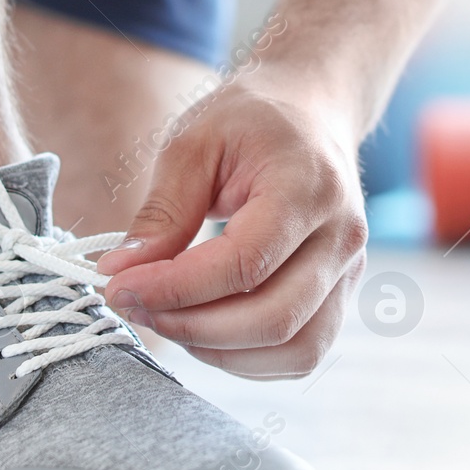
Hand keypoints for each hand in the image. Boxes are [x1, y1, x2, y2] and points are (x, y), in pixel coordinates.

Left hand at [96, 78, 367, 378]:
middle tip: (134, 307)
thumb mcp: (194, 142)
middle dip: (191, 327)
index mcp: (308, 187)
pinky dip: (247, 359)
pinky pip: (301, 353)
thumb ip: (162, 212)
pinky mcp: (340, 295)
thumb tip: (120, 274)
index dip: (176, 288)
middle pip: (274, 317)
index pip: (245, 263)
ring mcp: (349, 271)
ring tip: (166, 319)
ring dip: (219, 352)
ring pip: (294, 349)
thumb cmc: (251, 120)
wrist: (311, 110)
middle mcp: (342, 236)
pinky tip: (203, 331)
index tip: (120, 288)